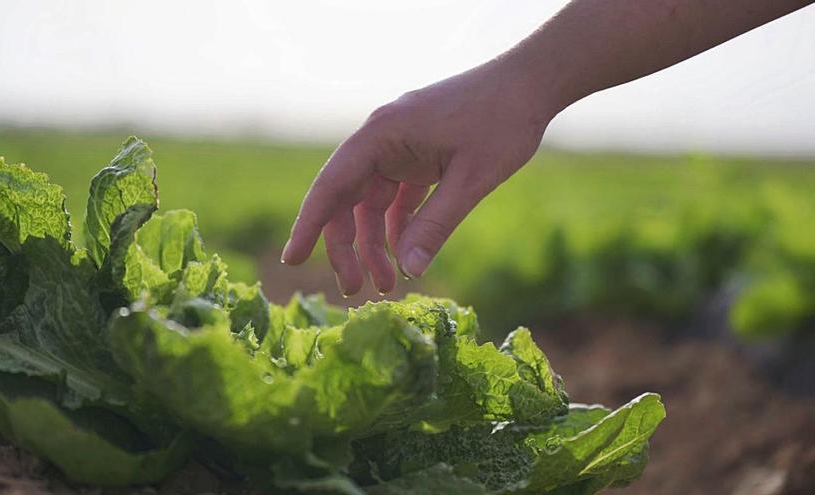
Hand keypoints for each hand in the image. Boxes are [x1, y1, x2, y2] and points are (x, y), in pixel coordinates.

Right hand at [281, 58, 558, 295]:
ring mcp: (399, 147)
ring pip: (370, 204)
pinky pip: (395, 198)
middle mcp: (382, 139)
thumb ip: (437, 224)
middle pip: (346, 200)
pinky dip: (398, 227)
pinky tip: (407, 255)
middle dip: (346, 247)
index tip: (292, 259)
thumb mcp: (472, 178)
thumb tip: (410, 270)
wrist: (531, 83)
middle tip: (354, 290)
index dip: (308, 225)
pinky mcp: (417, 154)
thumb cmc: (503, 122)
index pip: (332, 185)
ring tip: (388, 284)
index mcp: (382, 135)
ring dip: (375, 243)